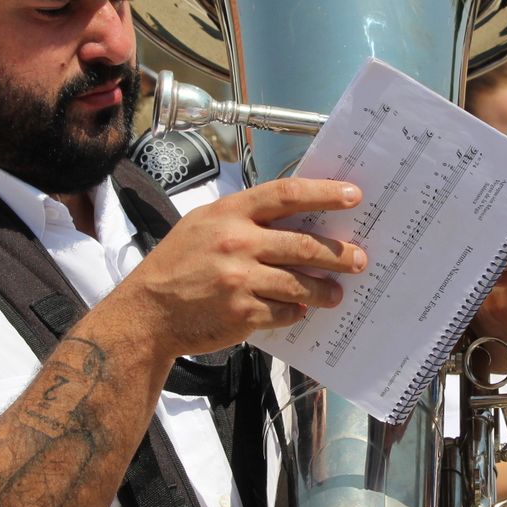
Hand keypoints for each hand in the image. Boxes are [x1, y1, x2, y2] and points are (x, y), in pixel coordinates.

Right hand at [114, 178, 366, 357]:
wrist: (147, 313)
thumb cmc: (176, 265)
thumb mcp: (203, 224)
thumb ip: (244, 219)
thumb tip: (295, 221)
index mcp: (229, 213)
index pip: (286, 195)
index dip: (324, 193)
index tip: (353, 195)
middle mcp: (237, 243)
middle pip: (303, 244)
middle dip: (339, 253)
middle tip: (359, 258)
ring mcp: (240, 280)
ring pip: (300, 283)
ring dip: (325, 289)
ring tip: (336, 293)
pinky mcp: (242, 313)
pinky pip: (285, 312)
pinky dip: (296, 311)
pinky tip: (299, 310)